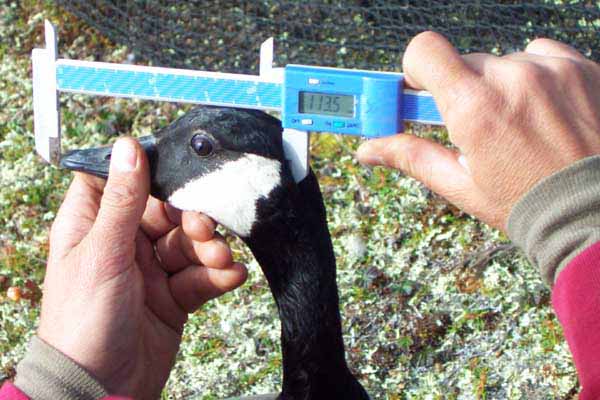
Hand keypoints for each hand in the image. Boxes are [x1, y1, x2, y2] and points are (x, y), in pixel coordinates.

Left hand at [38, 138, 247, 398]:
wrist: (102, 388)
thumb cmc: (83, 320)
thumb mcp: (103, 252)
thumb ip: (122, 201)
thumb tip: (127, 146)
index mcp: (95, 226)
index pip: (122, 182)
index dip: (149, 173)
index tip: (179, 171)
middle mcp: (124, 243)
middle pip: (167, 212)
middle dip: (191, 218)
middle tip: (204, 229)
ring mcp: (151, 271)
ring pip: (189, 244)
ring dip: (209, 248)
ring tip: (220, 257)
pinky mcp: (174, 296)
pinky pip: (201, 276)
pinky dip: (218, 275)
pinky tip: (231, 276)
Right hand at [357, 33, 599, 229]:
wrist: (595, 213)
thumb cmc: (527, 204)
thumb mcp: (461, 185)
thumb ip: (411, 157)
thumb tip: (368, 150)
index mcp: (474, 108)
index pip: (423, 51)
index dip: (417, 69)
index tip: (422, 89)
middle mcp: (512, 78)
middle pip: (464, 62)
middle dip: (463, 89)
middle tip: (476, 123)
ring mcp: (551, 69)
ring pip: (503, 61)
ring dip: (503, 85)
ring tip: (520, 125)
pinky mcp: (581, 67)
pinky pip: (542, 56)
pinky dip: (538, 78)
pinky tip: (546, 112)